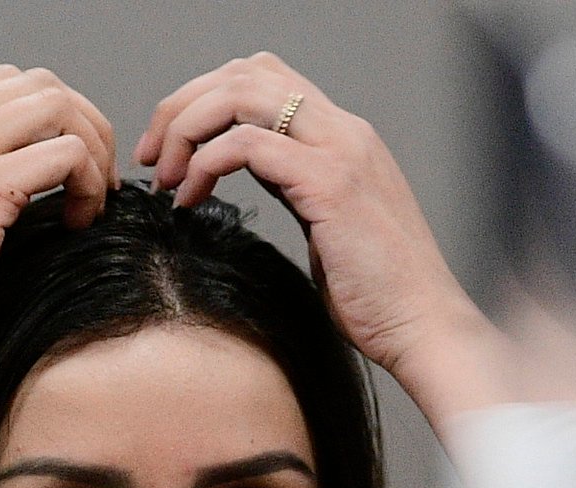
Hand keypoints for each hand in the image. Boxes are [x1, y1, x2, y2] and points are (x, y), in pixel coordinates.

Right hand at [0, 64, 117, 375]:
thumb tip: (2, 202)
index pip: (4, 86)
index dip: (53, 119)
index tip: (70, 169)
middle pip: (39, 84)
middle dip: (84, 124)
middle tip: (98, 182)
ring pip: (58, 107)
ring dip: (93, 150)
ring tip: (94, 201)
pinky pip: (69, 155)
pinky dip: (90, 185)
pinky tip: (79, 224)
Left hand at [135, 53, 509, 423]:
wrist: (423, 327)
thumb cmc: (377, 294)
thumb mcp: (326, 223)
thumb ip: (292, 185)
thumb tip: (241, 169)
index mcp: (343, 135)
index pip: (263, 77)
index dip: (204, 100)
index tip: (171, 151)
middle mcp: (344, 130)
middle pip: (244, 73)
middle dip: (183, 106)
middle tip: (151, 157)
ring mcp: (341, 151)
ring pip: (240, 96)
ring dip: (186, 130)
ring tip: (165, 178)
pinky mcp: (330, 185)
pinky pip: (247, 146)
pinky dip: (205, 165)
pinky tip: (191, 201)